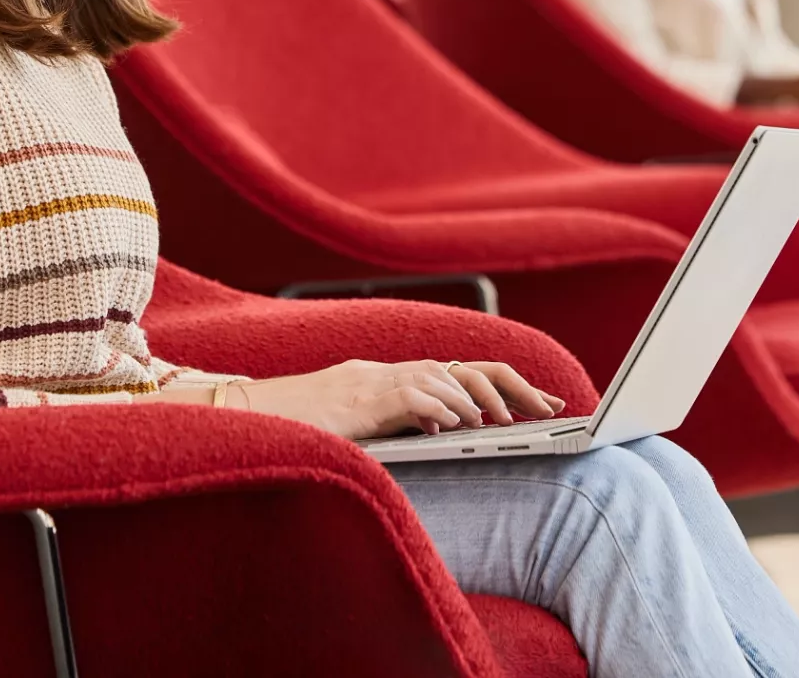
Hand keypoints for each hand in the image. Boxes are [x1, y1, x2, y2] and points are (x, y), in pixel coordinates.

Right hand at [238, 359, 566, 440]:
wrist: (246, 419)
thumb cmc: (301, 429)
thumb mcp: (362, 425)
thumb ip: (400, 421)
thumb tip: (443, 428)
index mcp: (394, 378)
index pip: (462, 372)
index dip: (506, 385)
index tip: (542, 403)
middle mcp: (389, 372)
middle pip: (468, 368)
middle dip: (514, 386)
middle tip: (551, 408)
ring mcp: (373, 382)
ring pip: (444, 377)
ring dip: (481, 399)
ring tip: (508, 422)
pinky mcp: (359, 399)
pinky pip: (408, 396)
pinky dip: (436, 407)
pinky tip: (456, 426)